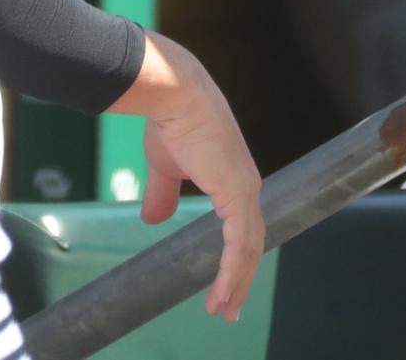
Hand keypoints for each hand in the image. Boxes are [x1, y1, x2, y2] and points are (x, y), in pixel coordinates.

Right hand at [107, 31, 263, 321]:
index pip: (242, 224)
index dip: (236, 255)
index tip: (226, 282)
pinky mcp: (238, 194)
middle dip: (241, 277)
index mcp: (233, 176)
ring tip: (224, 310)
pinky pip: (239, 244)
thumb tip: (153, 220)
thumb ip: (164, 194)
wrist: (177, 95)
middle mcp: (246, 184)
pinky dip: (232, 272)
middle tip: (229, 307)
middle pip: (251, 241)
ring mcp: (246, 189)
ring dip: (237, 282)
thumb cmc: (171, 121)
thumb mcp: (165, 165)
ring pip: (249, 248)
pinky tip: (222, 293)